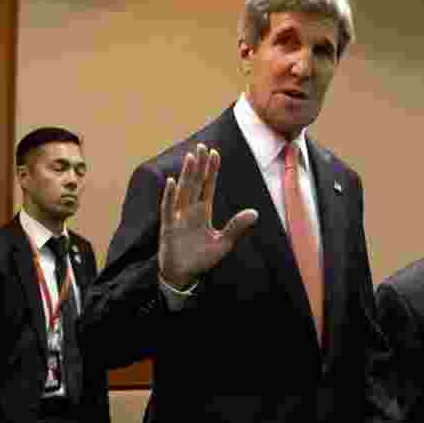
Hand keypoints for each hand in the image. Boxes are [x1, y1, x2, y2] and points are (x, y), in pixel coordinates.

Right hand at [158, 143, 257, 287]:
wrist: (183, 276)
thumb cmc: (201, 259)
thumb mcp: (223, 243)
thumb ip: (236, 226)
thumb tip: (255, 212)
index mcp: (202, 212)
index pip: (207, 187)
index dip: (211, 171)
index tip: (215, 153)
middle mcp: (190, 211)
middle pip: (195, 184)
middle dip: (199, 166)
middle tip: (201, 146)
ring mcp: (178, 217)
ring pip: (183, 192)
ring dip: (186, 175)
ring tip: (191, 158)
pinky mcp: (168, 228)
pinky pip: (168, 209)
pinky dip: (170, 196)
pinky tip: (172, 181)